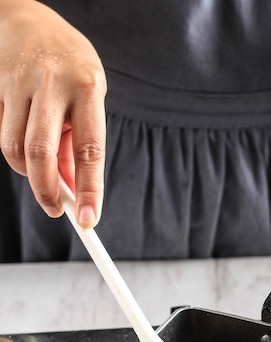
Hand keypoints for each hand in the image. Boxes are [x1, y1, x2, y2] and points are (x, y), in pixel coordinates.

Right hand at [0, 0, 106, 226]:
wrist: (28, 20)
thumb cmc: (70, 69)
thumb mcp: (89, 100)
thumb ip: (80, 143)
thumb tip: (73, 189)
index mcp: (87, 88)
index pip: (90, 150)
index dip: (90, 190)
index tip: (89, 220)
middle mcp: (53, 84)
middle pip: (42, 153)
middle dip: (46, 191)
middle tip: (56, 209)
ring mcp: (21, 84)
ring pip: (15, 149)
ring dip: (29, 173)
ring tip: (42, 171)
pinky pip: (2, 135)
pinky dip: (15, 152)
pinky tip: (26, 142)